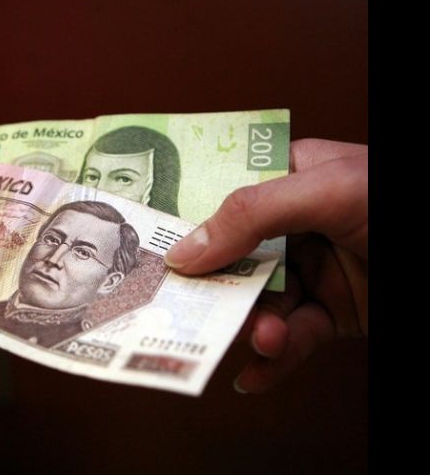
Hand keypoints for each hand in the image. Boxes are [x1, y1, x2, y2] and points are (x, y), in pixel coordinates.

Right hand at [165, 139, 366, 392]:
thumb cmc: (403, 205)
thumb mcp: (332, 192)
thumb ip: (253, 213)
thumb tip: (185, 251)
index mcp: (294, 176)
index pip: (224, 193)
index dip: (186, 218)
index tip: (149, 245)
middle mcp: (299, 223)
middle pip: (234, 257)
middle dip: (215, 286)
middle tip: (184, 309)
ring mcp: (317, 270)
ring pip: (261, 303)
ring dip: (254, 327)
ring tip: (262, 340)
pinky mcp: (336, 314)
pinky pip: (294, 338)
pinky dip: (274, 361)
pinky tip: (255, 377)